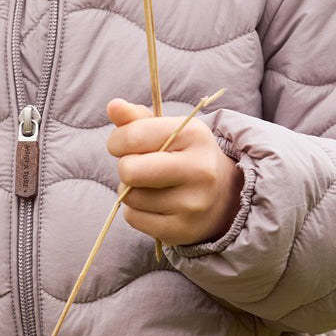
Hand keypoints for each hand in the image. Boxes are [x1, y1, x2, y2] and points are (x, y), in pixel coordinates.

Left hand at [106, 98, 242, 245]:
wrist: (224, 195)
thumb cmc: (184, 154)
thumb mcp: (166, 129)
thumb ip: (136, 118)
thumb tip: (112, 106)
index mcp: (194, 135)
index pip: (134, 136)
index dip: (117, 140)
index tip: (122, 143)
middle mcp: (199, 170)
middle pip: (129, 170)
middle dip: (125, 166)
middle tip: (137, 165)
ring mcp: (193, 204)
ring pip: (130, 196)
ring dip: (130, 189)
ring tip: (150, 184)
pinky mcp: (183, 230)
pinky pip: (133, 218)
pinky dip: (135, 210)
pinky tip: (153, 204)